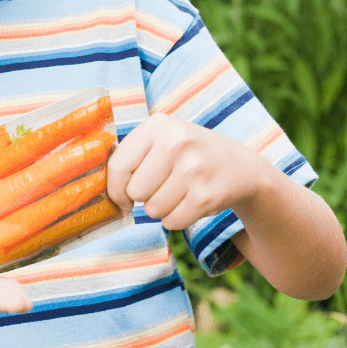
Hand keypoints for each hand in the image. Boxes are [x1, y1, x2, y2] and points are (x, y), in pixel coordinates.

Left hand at [106, 112, 271, 230]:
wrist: (240, 167)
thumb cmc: (189, 156)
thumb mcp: (163, 140)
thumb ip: (131, 157)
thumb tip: (105, 192)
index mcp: (158, 125)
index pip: (118, 165)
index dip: (115, 189)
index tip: (123, 197)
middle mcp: (177, 142)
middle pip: (135, 192)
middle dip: (146, 197)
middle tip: (166, 186)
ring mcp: (194, 168)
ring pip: (153, 210)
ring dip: (162, 209)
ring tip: (181, 192)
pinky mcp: (207, 195)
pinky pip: (172, 222)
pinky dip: (178, 219)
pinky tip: (192, 202)